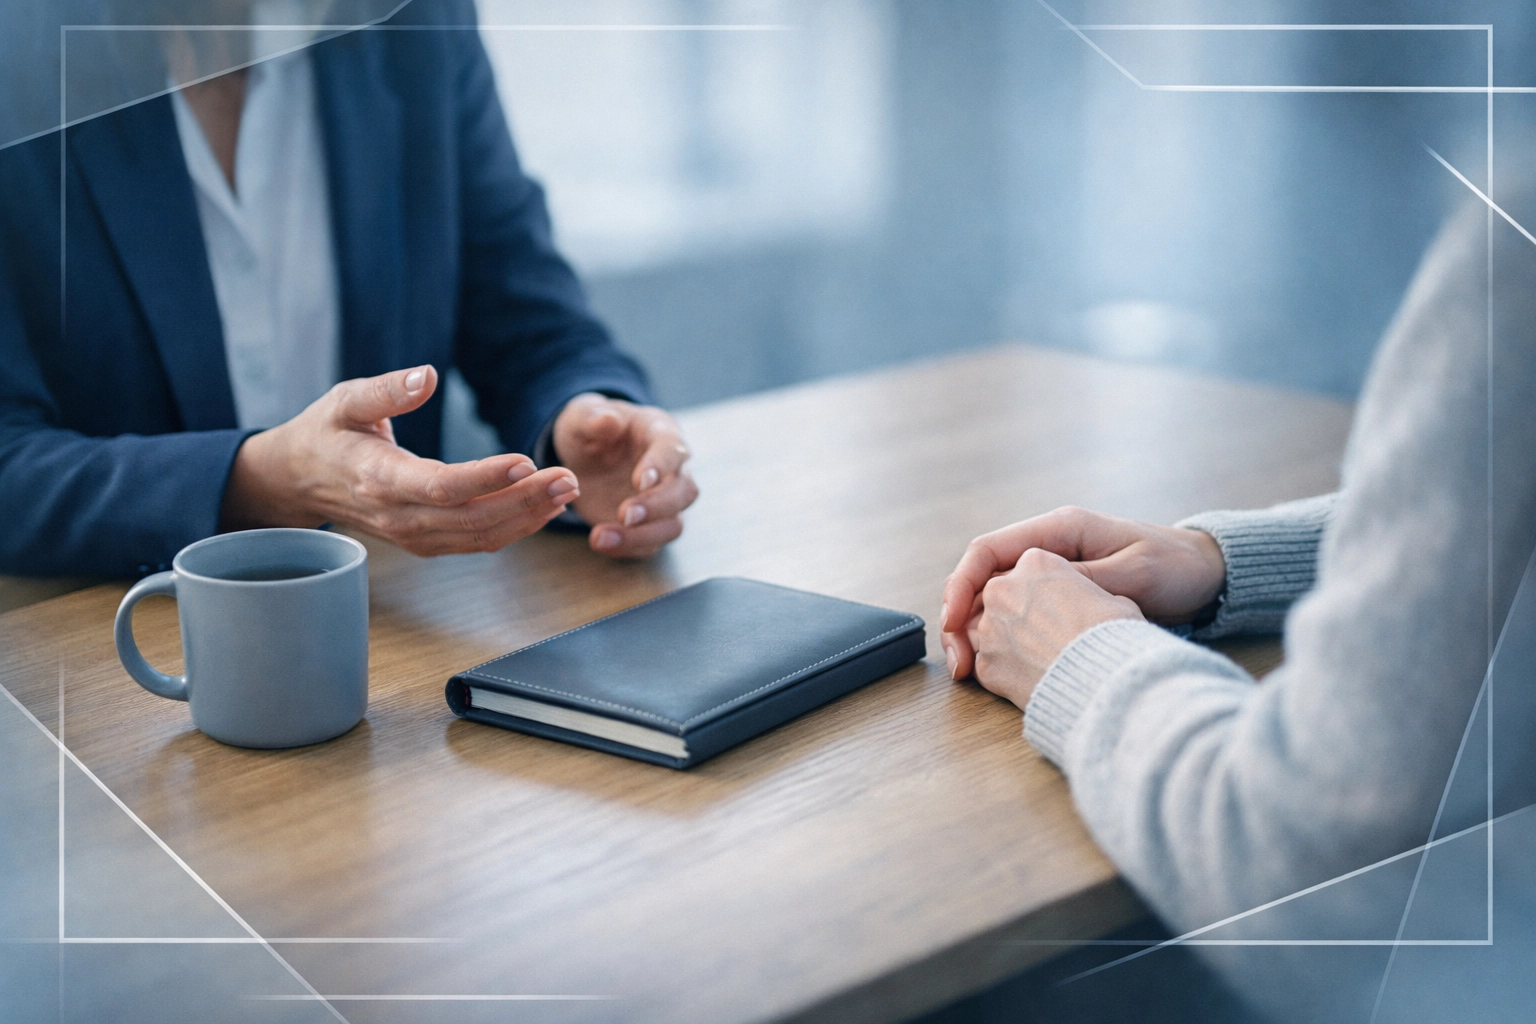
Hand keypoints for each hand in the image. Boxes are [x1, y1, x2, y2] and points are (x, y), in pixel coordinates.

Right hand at [221, 365, 582, 554]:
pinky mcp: (426, 541)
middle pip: (471, 518)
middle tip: (568, 478)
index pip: (440, 486)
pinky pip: (476, 541)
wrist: (298, 482)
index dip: (486, 478)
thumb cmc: (325, 433)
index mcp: (377, 479)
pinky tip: (544, 507)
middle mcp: (397, 516)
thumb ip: (386, 390)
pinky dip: (514, 527)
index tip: (527, 461)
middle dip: (525, 500)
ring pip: (479, 536)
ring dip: (528, 516)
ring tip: (568, 491)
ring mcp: (412, 535)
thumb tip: (426, 374)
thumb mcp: (344, 400)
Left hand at [552, 393, 698, 558]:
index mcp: (660, 433)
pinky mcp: (649, 526)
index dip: (661, 465)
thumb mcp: (582, 416)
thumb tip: (608, 420)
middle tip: (624, 514)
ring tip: (601, 536)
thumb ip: (592, 417)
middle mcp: (672, 469)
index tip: (640, 481)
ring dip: (643, 535)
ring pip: (673, 524)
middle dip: (657, 506)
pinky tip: (601, 542)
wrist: (584, 455)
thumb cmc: (590, 428)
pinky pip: (650, 544)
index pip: (673, 449)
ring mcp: (664, 501)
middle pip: (683, 492)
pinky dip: (628, 548)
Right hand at [940, 506, 1225, 679]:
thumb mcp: (1134, 573)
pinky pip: (1017, 615)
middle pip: (981, 578)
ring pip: (993, 600)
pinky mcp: (1060, 597)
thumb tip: (1036, 596)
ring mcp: (1051, 572)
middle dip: (959, 617)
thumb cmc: (1175, 566)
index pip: (987, 550)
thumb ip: (1086, 582)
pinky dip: (1000, 640)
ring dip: (975, 633)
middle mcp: (1046, 548)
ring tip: (967, 670)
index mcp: (1059, 530)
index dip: (961, 584)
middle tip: (957, 661)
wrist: (1207, 572)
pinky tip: (997, 666)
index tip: (953, 622)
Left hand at [961, 549, 1143, 708]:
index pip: (1031, 571)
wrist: (1103, 680)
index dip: (1048, 593)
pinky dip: (1006, 673)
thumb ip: (1089, 595)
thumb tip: (1091, 608)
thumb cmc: (1114, 636)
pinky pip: (988, 665)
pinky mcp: (984, 665)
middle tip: (1049, 638)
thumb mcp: (1115, 598)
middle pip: (1003, 598)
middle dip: (1021, 616)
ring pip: (990, 631)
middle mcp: (1003, 588)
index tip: (1063, 611)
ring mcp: (989, 627)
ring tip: (1042, 660)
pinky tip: (1033, 680)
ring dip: (1010, 644)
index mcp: (1036, 562)